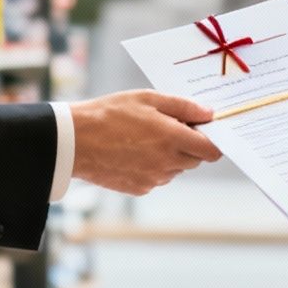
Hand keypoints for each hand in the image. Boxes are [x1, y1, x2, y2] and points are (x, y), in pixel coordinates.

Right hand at [71, 90, 220, 195]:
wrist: (75, 141)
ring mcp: (154, 179)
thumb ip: (183, 107)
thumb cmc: (110, 114)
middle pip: (195, 160)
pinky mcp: (140, 188)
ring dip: (171, 156)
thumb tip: (209, 114)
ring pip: (176, 169)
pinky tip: (133, 152)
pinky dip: (153, 167)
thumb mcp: (148, 98)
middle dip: (190, 145)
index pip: (212, 150)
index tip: (206, 131)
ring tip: (145, 138)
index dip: (213, 141)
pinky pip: (157, 178)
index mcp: (173, 139)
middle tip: (169, 127)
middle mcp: (167, 163)